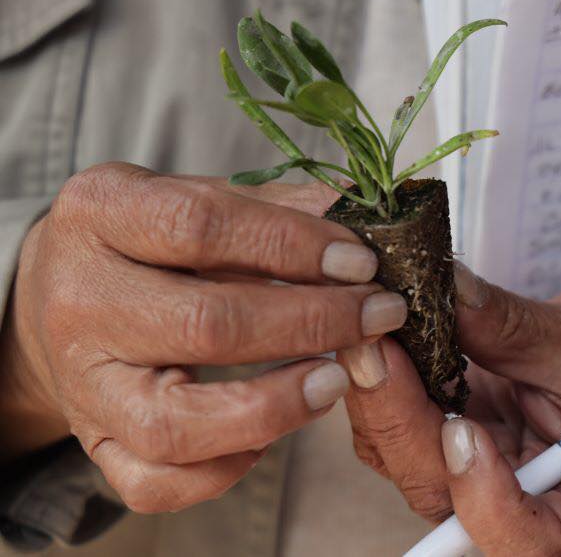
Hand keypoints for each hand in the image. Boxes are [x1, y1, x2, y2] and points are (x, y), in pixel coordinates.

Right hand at [0, 162, 407, 511]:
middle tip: (378, 314)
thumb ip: (281, 207)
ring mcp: (82, 381)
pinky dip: (225, 468)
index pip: (201, 226)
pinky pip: (157, 482)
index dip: (293, 246)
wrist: (65, 289)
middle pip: (204, 325)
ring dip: (276, 406)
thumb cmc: (154, 238)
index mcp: (101, 211)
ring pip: (175, 423)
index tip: (361, 263)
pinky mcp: (93, 442)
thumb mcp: (203, 195)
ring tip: (338, 379)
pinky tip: (275, 431)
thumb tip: (362, 213)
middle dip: (312, 322)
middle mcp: (80, 299)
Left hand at [342, 266, 560, 555]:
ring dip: (383, 401)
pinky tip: (383, 339)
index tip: (463, 428)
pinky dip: (391, 387)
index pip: (528, 538)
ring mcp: (483, 479)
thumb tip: (446, 292)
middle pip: (446, 497)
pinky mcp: (457, 444)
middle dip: (402, 422)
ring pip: (410, 464)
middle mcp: (526, 509)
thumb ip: (511, 327)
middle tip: (375, 348)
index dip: (483, 497)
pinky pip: (407, 430)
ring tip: (372, 333)